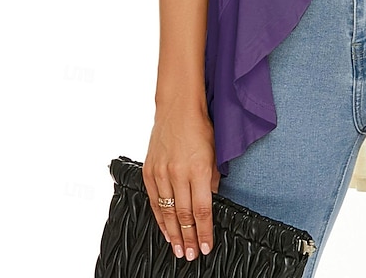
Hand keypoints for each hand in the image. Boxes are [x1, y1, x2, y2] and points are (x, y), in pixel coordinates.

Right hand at [142, 103, 220, 261]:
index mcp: (199, 169)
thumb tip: (212, 201)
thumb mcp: (216, 153)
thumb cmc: (201, 128)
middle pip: (183, 215)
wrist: (177, 109)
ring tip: (178, 250)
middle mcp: (179, 173)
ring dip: (173, 234)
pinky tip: (164, 230)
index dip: (204, 232)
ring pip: (166, 211)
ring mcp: (161, 172)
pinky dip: (159, 218)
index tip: (206, 247)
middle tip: (191, 256)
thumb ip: (214, 179)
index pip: (203, 209)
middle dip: (188, 238)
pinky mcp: (149, 170)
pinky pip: (154, 200)